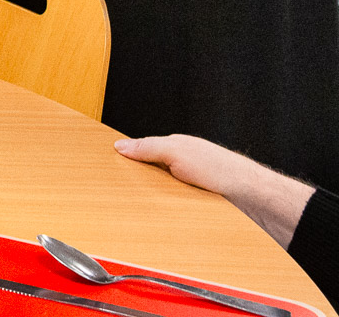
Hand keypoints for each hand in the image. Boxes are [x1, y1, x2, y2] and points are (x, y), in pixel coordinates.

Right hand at [115, 134, 312, 247]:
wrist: (254, 199)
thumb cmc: (225, 170)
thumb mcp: (178, 151)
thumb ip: (149, 147)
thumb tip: (121, 145)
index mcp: (176, 148)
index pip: (143, 150)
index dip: (127, 158)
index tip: (109, 164)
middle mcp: (183, 167)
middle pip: (150, 174)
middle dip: (138, 182)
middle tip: (122, 190)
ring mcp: (190, 187)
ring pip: (161, 194)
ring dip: (154, 201)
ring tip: (142, 207)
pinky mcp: (198, 207)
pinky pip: (174, 210)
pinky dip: (167, 213)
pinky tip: (162, 218)